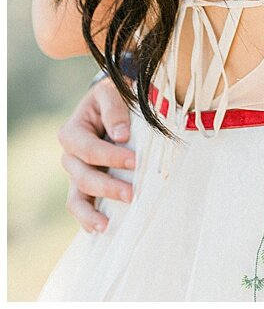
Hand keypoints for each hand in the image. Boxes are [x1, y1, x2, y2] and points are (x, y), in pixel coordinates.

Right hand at [58, 80, 134, 231]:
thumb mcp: (111, 92)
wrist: (114, 102)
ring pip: (77, 197)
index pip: (88, 150)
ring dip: (92, 213)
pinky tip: (101, 228)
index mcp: (72, 133)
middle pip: (83, 177)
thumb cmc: (113, 96)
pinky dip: (88, 218)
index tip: (134, 161)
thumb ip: (114, 110)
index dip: (110, 157)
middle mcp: (70, 156)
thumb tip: (121, 135)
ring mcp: (77, 173)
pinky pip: (81, 204)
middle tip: (132, 194)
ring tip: (107, 225)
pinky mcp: (86, 184)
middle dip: (107, 187)